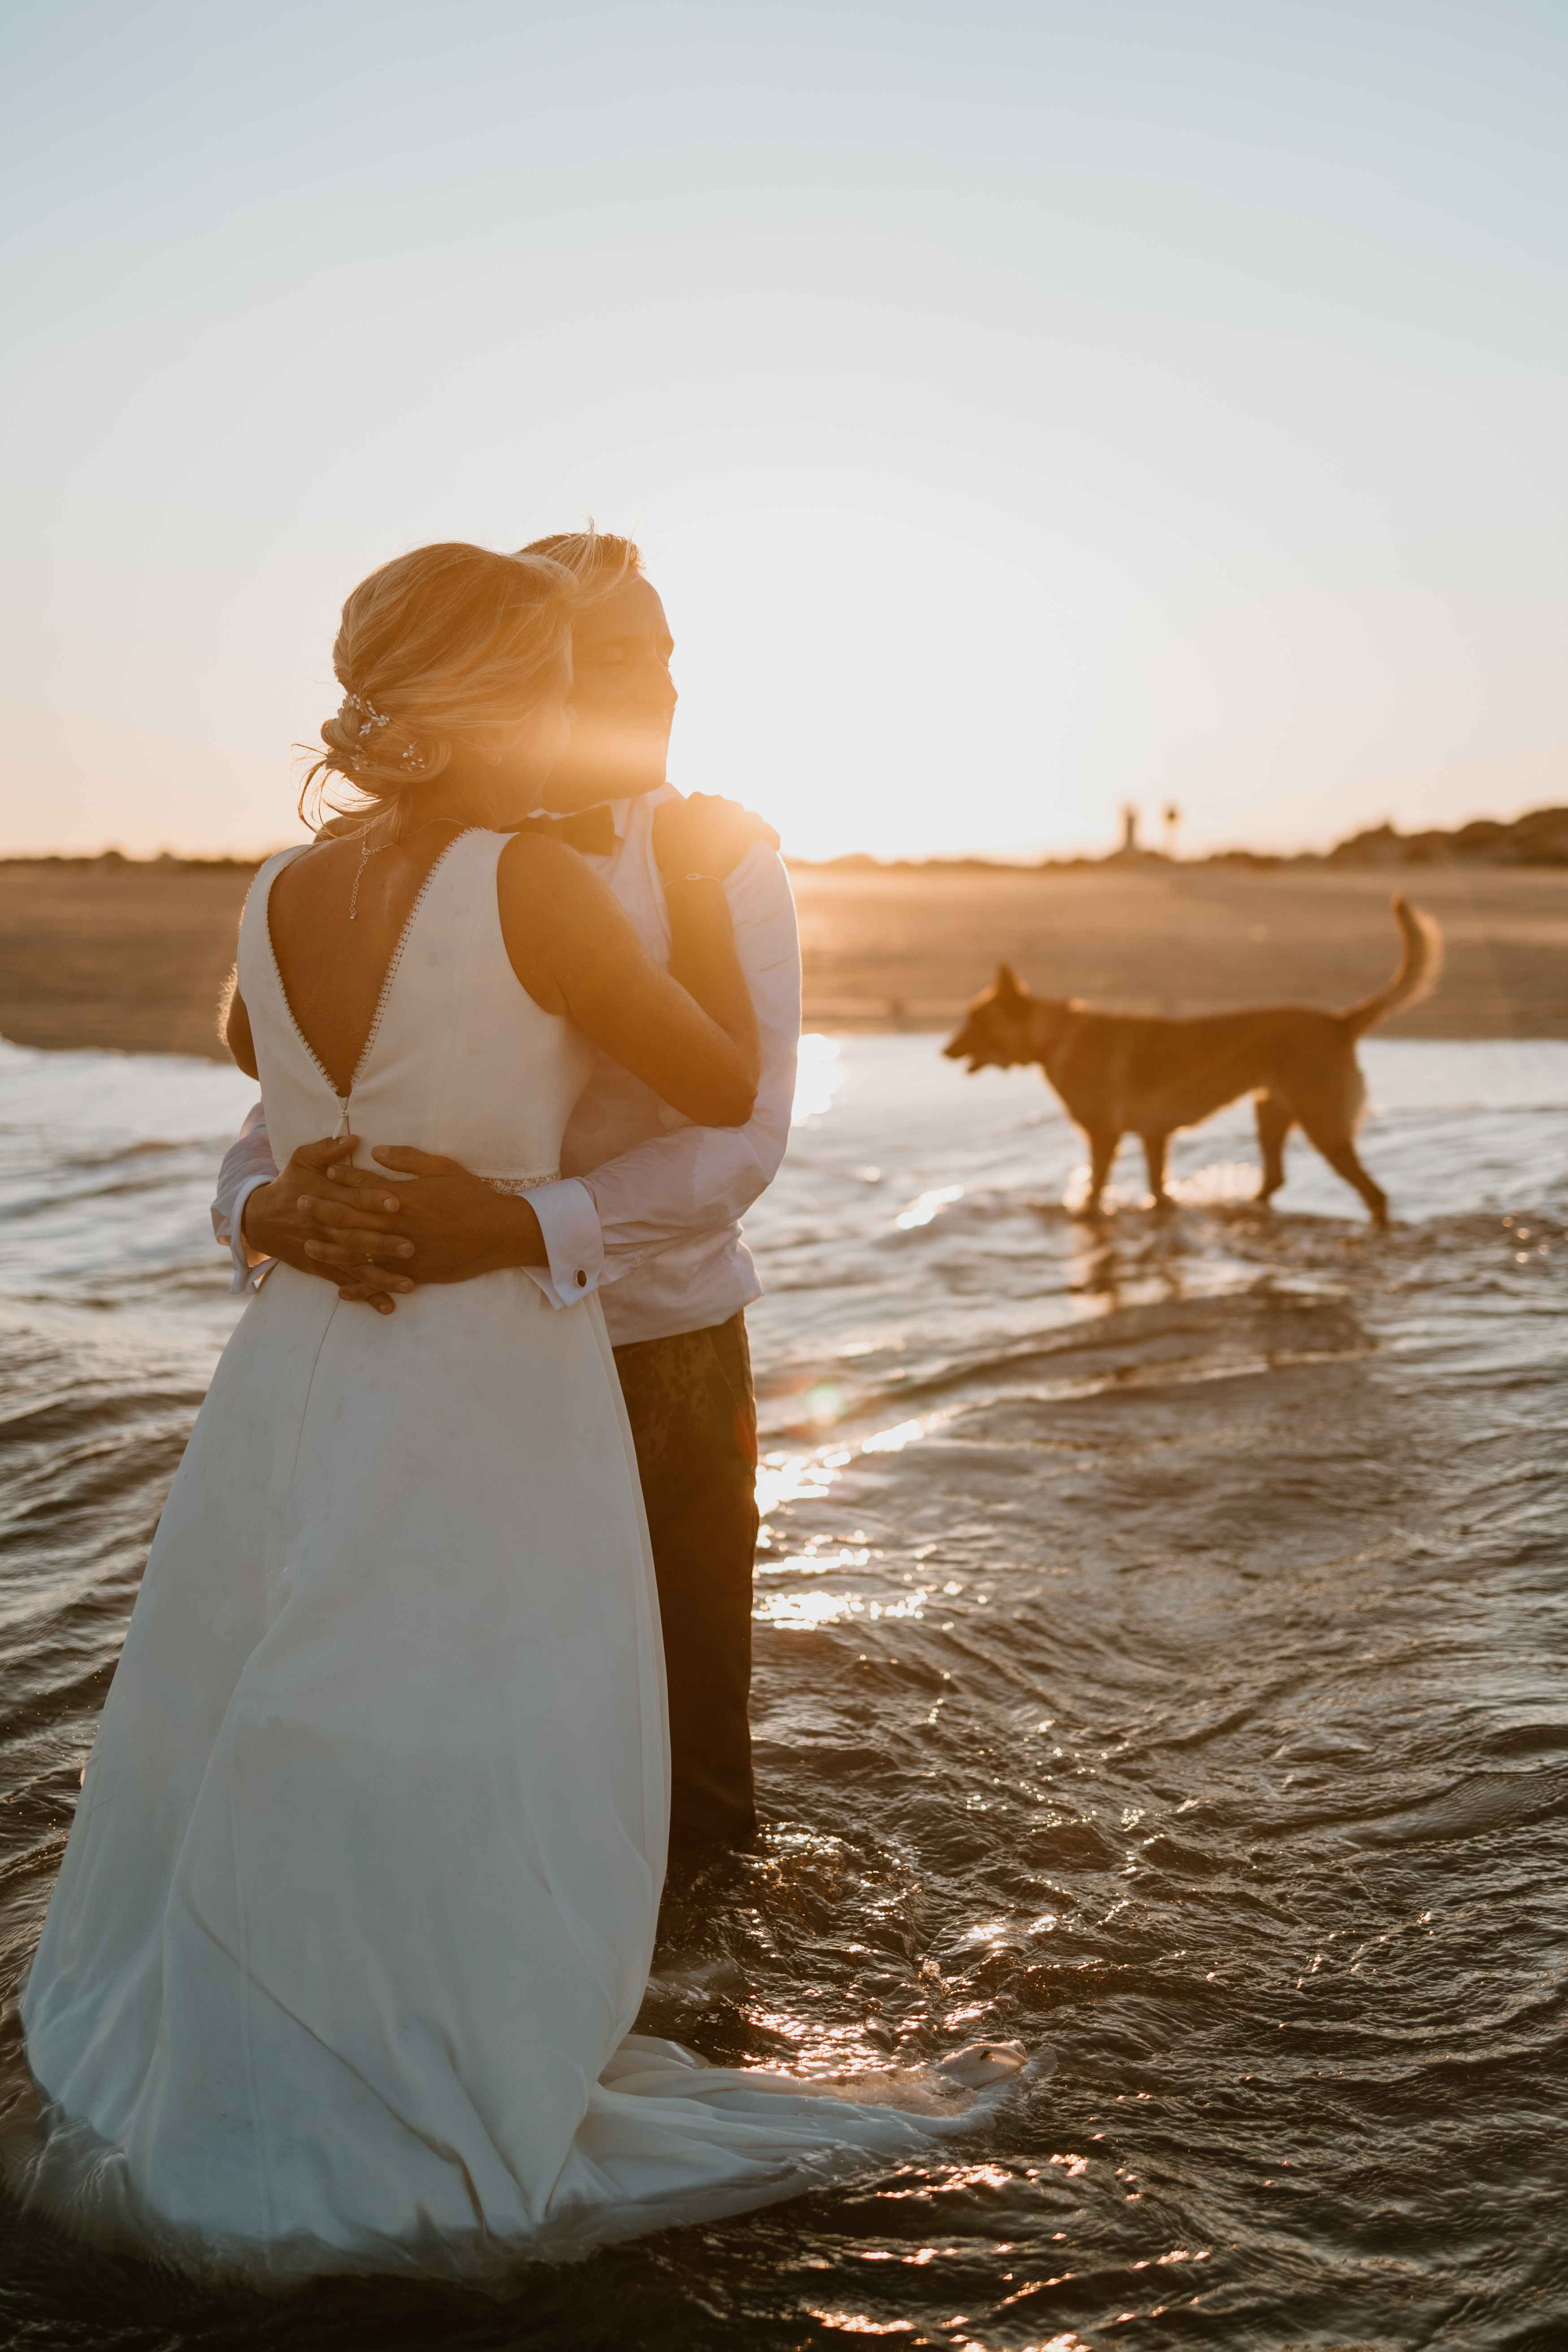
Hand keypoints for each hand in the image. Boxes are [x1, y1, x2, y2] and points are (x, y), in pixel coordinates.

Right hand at [241, 1135, 414, 1315]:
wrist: (261, 1219)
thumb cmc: (289, 1183)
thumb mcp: (302, 1159)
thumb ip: (327, 1149)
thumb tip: (353, 1137)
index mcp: (326, 1197)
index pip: (352, 1198)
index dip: (373, 1199)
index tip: (397, 1201)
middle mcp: (327, 1227)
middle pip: (357, 1236)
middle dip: (383, 1244)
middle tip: (411, 1247)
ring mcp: (326, 1251)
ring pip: (355, 1266)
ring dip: (381, 1277)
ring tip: (409, 1284)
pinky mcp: (323, 1269)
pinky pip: (346, 1284)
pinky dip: (365, 1296)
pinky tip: (387, 1306)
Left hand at [317, 1146, 547, 1284]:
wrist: (498, 1233)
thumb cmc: (471, 1196)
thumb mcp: (442, 1167)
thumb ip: (407, 1159)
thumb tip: (376, 1150)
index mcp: (402, 1198)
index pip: (363, 1186)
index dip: (341, 1179)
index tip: (323, 1173)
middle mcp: (396, 1226)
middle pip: (351, 1219)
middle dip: (323, 1211)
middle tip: (300, 1204)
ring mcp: (403, 1252)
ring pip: (358, 1253)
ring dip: (331, 1248)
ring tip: (309, 1244)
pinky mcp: (413, 1273)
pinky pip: (380, 1281)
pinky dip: (359, 1287)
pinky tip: (341, 1289)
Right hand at [652, 793, 778, 883]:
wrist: (691, 875)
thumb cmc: (673, 854)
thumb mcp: (659, 828)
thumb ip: (665, 809)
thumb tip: (677, 803)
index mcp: (698, 800)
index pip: (710, 804)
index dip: (712, 817)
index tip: (712, 830)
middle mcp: (719, 802)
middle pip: (731, 810)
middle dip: (731, 822)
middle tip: (730, 840)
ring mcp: (736, 815)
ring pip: (750, 818)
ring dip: (750, 828)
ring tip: (750, 843)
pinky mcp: (751, 831)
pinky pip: (767, 831)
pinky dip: (771, 837)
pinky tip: (773, 844)